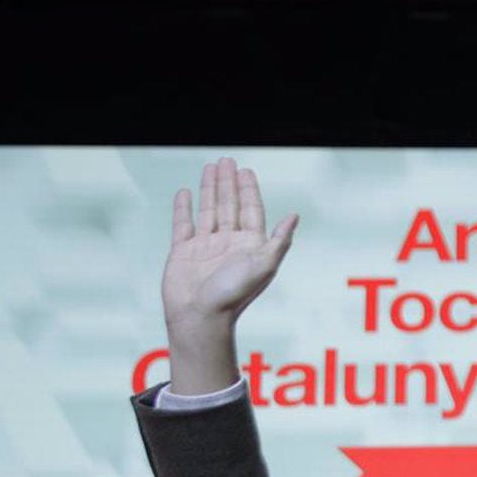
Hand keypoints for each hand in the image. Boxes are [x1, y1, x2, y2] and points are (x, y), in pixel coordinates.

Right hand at [163, 157, 296, 340]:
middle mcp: (228, 244)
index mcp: (250, 246)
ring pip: (208, 210)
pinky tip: (185, 192)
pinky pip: (183, 224)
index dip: (249, 191)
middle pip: (230, 205)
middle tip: (227, 160)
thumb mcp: (264, 265)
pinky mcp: (182, 251)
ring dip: (210, 189)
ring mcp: (205, 246)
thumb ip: (279, 241)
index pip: (251, 211)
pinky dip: (183, 208)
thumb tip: (295, 216)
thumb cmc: (234, 295)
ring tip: (210, 168)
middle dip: (229, 183)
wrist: (200, 316)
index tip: (246, 171)